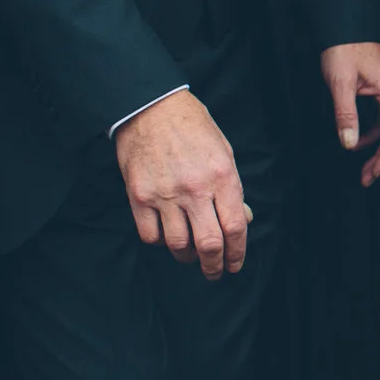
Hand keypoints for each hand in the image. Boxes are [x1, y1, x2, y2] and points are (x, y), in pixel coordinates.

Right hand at [115, 90, 247, 276]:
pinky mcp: (138, 196)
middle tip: (215, 272)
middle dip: (214, 265)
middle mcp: (195, 189)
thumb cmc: (193, 128)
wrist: (151, 108)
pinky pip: (150, 235)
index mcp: (222, 177)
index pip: (235, 228)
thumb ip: (232, 189)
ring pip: (178, 245)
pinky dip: (160, 242)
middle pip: (209, 244)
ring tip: (190, 257)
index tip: (235, 264)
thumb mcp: (224, 153)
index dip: (237, 253)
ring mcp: (164, 194)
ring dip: (187, 257)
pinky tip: (167, 237)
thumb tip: (241, 220)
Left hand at [321, 41, 379, 185]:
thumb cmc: (345, 49)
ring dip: (378, 147)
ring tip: (364, 164)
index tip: (373, 172)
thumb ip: (346, 115)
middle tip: (367, 177)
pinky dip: (373, 132)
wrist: (345, 26)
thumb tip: (349, 143)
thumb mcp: (341, 84)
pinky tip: (359, 140)